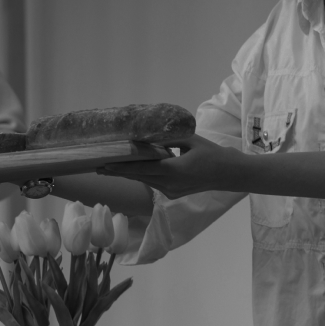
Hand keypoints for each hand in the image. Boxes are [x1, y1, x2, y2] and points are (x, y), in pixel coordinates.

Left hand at [99, 134, 243, 199]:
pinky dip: (140, 176)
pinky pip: (152, 183)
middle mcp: (169, 184)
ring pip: (144, 181)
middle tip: (97, 167)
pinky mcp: (172, 193)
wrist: (227, 174)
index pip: (142, 168)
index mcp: (174, 170)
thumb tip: (148, 133)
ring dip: (127, 174)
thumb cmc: (211, 153)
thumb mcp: (190, 140)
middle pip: (138, 177)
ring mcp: (170, 191)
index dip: (122, 166)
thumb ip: (169, 137)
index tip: (105, 164)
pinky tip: (129, 170)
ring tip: (107, 169)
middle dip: (117, 172)